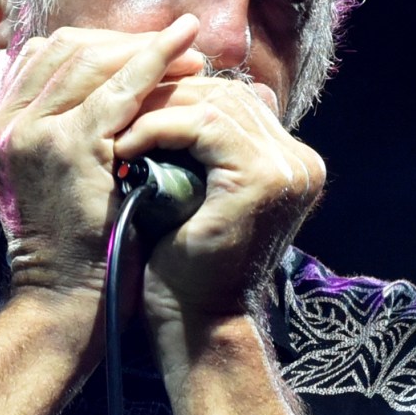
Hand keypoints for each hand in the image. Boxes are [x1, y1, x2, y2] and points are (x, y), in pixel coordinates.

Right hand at [0, 16, 204, 316]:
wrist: (62, 299)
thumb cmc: (73, 242)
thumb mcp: (52, 177)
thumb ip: (65, 129)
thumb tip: (113, 87)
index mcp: (0, 124)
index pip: (46, 56)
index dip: (99, 45)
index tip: (142, 51)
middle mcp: (6, 122)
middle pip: (67, 49)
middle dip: (125, 42)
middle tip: (178, 46)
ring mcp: (32, 132)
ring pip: (91, 62)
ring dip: (146, 51)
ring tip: (192, 54)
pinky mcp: (68, 147)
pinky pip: (117, 92)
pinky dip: (154, 66)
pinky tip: (186, 59)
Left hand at [113, 74, 325, 325]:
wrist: (194, 321)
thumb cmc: (183, 259)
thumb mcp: (194, 190)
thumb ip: (196, 148)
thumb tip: (165, 94)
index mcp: (290, 161)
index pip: (233, 99)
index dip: (180, 93)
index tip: (129, 102)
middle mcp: (300, 161)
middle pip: (227, 94)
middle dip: (167, 95)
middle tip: (116, 106)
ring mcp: (288, 168)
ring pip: (215, 102)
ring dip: (156, 110)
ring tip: (115, 126)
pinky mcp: (262, 178)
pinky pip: (204, 125)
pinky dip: (158, 128)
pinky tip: (125, 145)